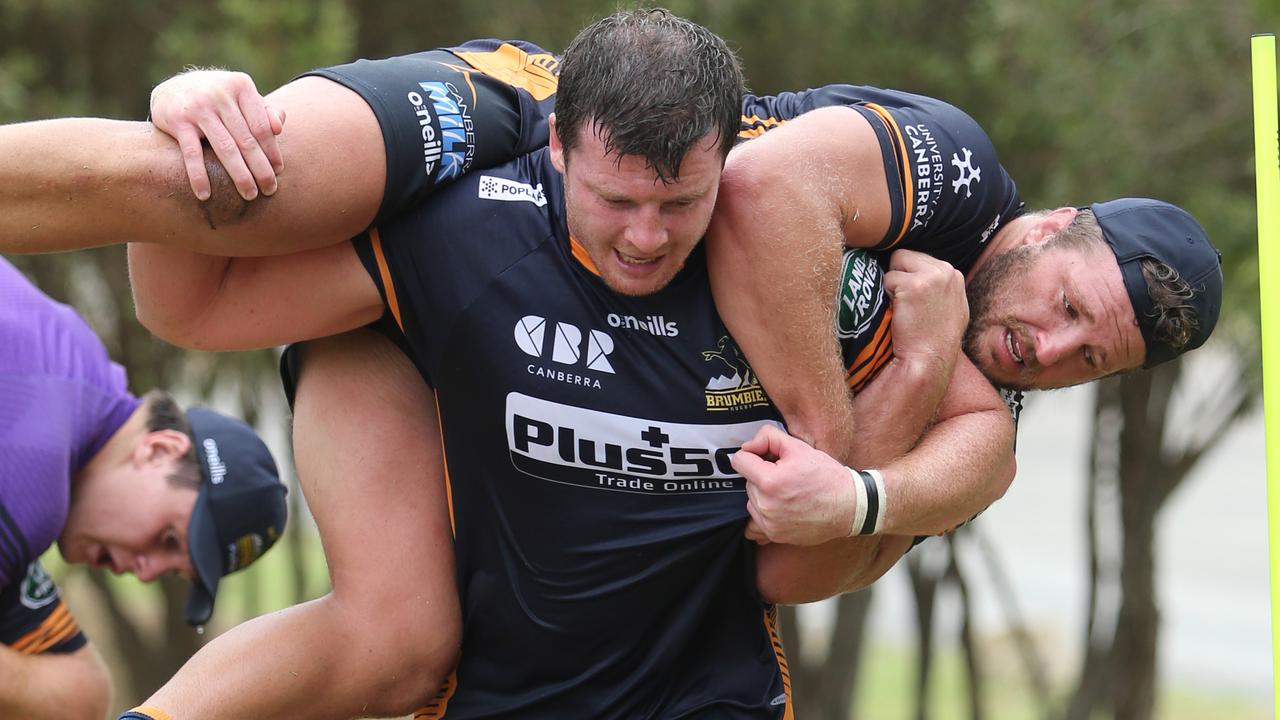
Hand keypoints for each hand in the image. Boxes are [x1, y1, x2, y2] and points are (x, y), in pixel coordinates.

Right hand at [150, 69, 285, 200]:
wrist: (173, 88)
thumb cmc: (220, 100)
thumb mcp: (242, 98)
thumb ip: (265, 111)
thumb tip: (279, 128)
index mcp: (241, 86)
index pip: (262, 126)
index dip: (272, 151)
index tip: (278, 171)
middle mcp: (220, 94)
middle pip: (246, 140)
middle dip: (260, 169)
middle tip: (270, 190)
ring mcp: (198, 107)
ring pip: (225, 149)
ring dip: (240, 176)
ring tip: (249, 195)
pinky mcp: (177, 120)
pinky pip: (192, 154)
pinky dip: (199, 176)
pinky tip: (205, 195)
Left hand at [732, 424, 855, 545]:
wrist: (849, 507)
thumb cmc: (826, 476)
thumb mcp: (799, 447)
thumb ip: (768, 438)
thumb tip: (748, 446)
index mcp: (770, 481)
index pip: (739, 461)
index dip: (753, 454)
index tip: (766, 457)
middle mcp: (766, 505)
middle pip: (747, 481)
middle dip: (761, 475)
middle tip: (785, 475)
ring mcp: (769, 523)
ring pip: (751, 500)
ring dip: (763, 494)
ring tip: (787, 492)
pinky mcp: (774, 535)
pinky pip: (755, 521)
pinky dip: (764, 513)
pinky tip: (781, 507)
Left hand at [882, 249, 966, 369]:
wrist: (929, 360)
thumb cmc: (935, 340)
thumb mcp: (950, 306)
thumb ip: (940, 286)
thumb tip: (922, 272)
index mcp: (954, 275)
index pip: (920, 258)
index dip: (909, 275)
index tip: (913, 299)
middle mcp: (946, 271)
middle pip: (905, 255)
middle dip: (900, 275)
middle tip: (906, 304)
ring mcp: (930, 277)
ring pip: (895, 263)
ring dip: (892, 284)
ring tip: (904, 308)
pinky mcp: (912, 285)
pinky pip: (886, 279)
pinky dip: (886, 295)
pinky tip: (899, 312)